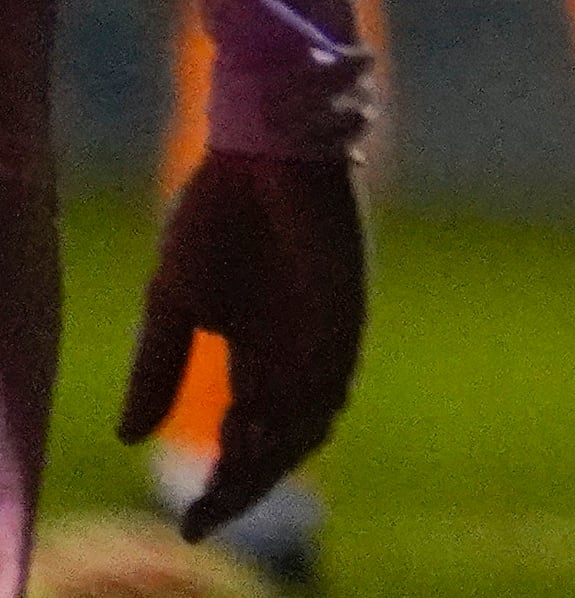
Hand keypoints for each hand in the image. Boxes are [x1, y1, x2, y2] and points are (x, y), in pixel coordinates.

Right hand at [121, 149, 367, 539]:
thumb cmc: (220, 215)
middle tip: (207, 515)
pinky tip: (271, 439)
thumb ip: (161, 367)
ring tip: (233, 484)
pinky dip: (304, 415)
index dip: (222, 482)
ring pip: (311, 421)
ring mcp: (324, 334)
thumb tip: (132, 441)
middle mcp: (296, 353)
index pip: (244, 436)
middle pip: (282, 440)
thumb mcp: (175, 302)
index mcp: (255, 352)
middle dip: (247, 483)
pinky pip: (334, 379)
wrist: (264, 149)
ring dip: (276, 458)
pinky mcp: (345, 310)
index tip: (191, 523)